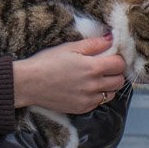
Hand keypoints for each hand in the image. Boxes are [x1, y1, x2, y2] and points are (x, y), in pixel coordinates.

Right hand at [13, 35, 127, 114]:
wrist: (28, 83)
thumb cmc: (47, 62)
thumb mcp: (70, 47)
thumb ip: (93, 44)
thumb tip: (110, 39)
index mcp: (93, 67)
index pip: (120, 65)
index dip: (118, 59)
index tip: (111, 57)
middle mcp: (93, 85)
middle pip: (119, 81)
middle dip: (116, 73)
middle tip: (106, 68)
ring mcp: (88, 99)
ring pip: (111, 94)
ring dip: (108, 86)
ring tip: (97, 79)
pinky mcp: (81, 109)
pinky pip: (98, 103)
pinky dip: (97, 96)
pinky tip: (86, 88)